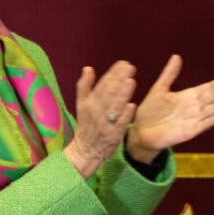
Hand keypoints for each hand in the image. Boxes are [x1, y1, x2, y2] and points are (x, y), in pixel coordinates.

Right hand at [63, 61, 136, 177]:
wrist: (86, 150)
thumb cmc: (86, 125)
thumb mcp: (81, 104)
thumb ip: (84, 86)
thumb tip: (88, 68)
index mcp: (89, 102)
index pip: (103, 85)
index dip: (113, 74)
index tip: (123, 63)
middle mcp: (97, 111)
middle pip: (109, 93)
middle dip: (119, 79)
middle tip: (130, 68)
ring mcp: (106, 123)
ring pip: (115, 106)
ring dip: (123, 94)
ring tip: (131, 81)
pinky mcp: (114, 134)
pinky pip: (120, 123)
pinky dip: (125, 115)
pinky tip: (132, 105)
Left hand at [125, 55, 213, 163]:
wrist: (141, 130)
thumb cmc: (150, 110)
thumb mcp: (160, 89)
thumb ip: (169, 74)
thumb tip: (177, 56)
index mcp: (188, 97)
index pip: (207, 88)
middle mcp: (194, 108)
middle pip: (212, 96)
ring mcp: (193, 120)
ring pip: (212, 109)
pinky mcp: (189, 132)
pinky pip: (202, 125)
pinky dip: (211, 121)